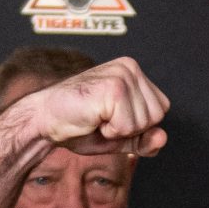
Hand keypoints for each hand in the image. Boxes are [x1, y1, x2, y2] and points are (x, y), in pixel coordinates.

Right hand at [23, 56, 169, 156]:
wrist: (45, 121)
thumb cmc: (79, 125)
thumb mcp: (119, 137)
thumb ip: (144, 139)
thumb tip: (163, 137)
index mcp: (133, 72)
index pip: (161, 109)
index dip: (138, 125)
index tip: (112, 118)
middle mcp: (130, 68)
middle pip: (157, 116)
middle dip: (131, 128)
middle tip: (103, 119)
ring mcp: (123, 75)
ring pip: (144, 122)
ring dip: (119, 130)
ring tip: (97, 117)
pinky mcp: (114, 88)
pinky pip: (128, 127)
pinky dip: (111, 132)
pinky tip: (94, 117)